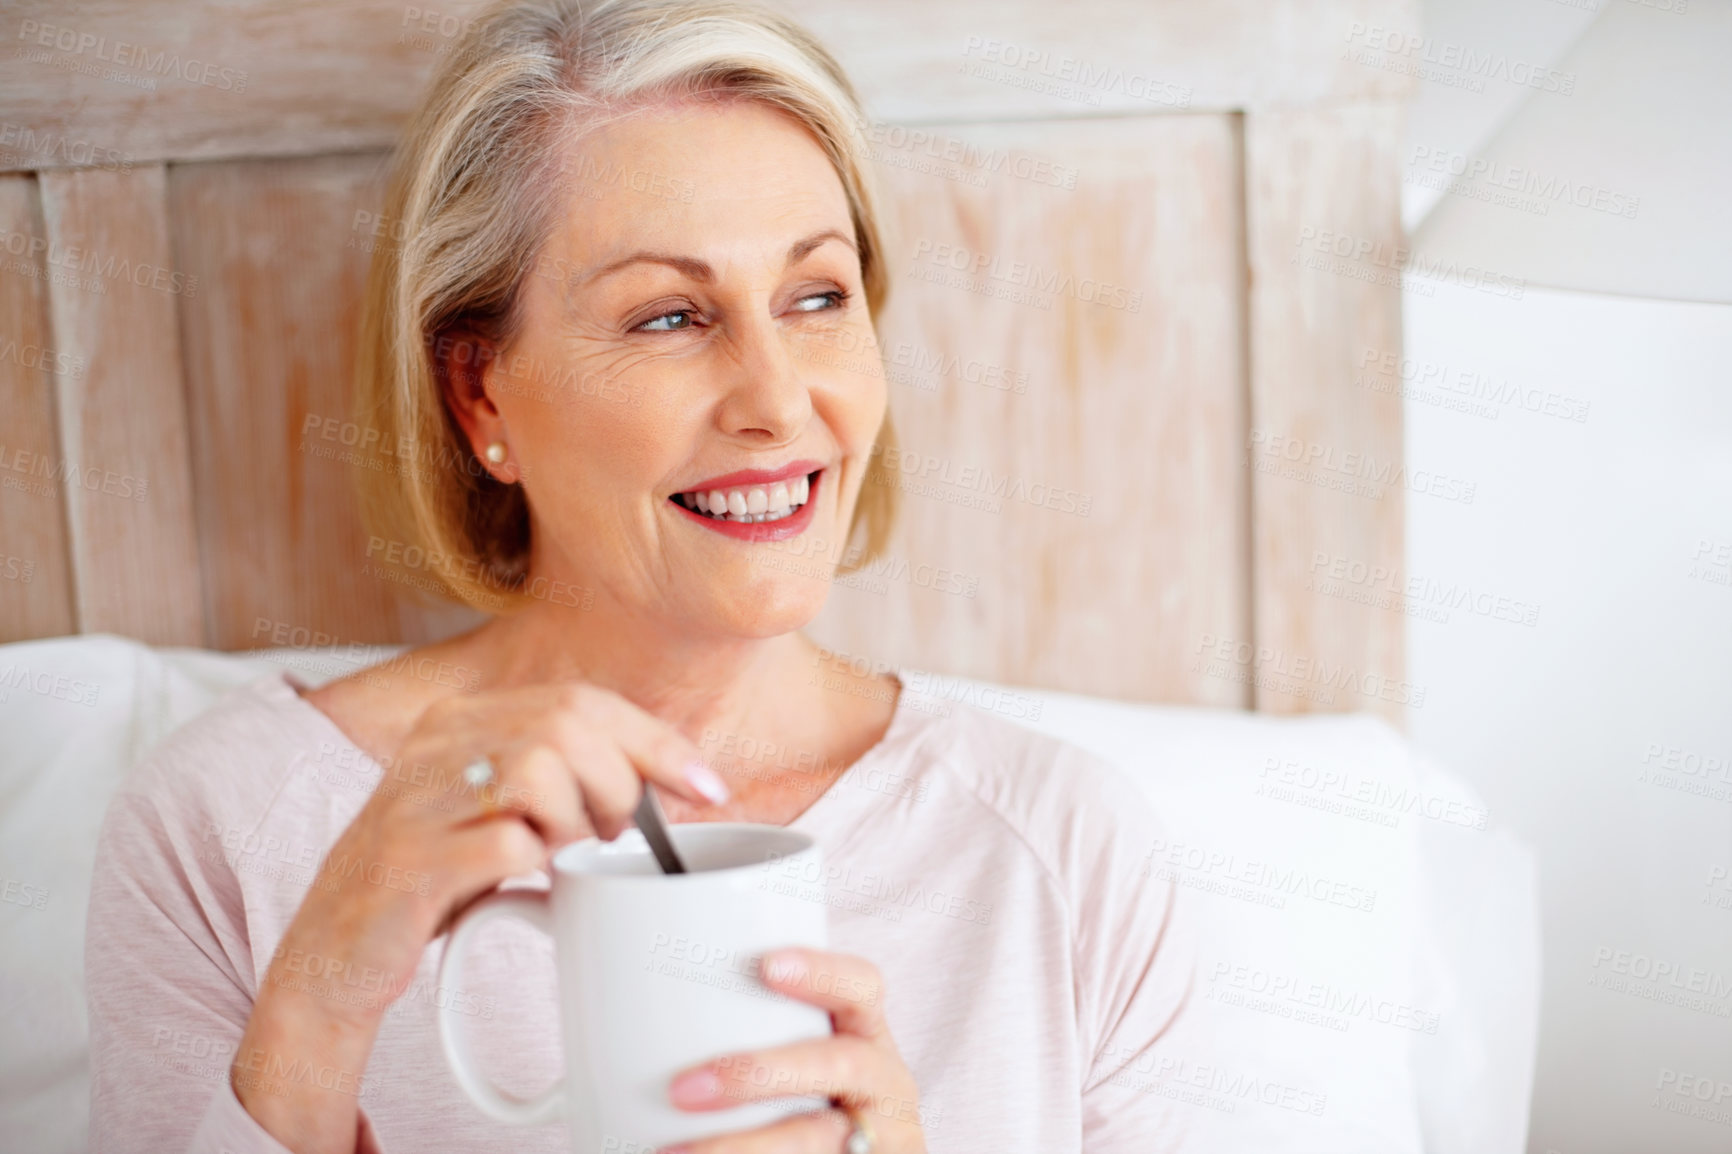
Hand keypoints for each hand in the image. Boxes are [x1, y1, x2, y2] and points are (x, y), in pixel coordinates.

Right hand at [232, 681, 729, 1152]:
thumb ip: (567, 776)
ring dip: (573, 823)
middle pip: (568, 727)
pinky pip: (506, 845)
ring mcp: (418, 797)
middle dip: (620, 785)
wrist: (336, 953)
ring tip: (556, 853)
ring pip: (538, 772)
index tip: (710, 786)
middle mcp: (437, 742)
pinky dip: (533, 865)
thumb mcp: (501, 809)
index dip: (657, 741)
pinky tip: (521, 878)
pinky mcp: (407, 860)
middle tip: (614, 834)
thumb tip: (675, 777)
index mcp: (465, 718)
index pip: (583, 700)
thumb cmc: (439, 878)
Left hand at [660, 947, 926, 1153]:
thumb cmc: (805, 1104)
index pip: (860, 987)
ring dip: (745, 1146)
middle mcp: (883, 1084)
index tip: (765, 964)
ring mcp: (881, 1138)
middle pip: (836, 1065)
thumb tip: (624, 1013)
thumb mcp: (800, 1063)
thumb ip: (750, 1034)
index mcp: (865, 1036)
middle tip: (682, 1089)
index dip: (821, 972)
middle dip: (757, 1074)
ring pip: (818, 1138)